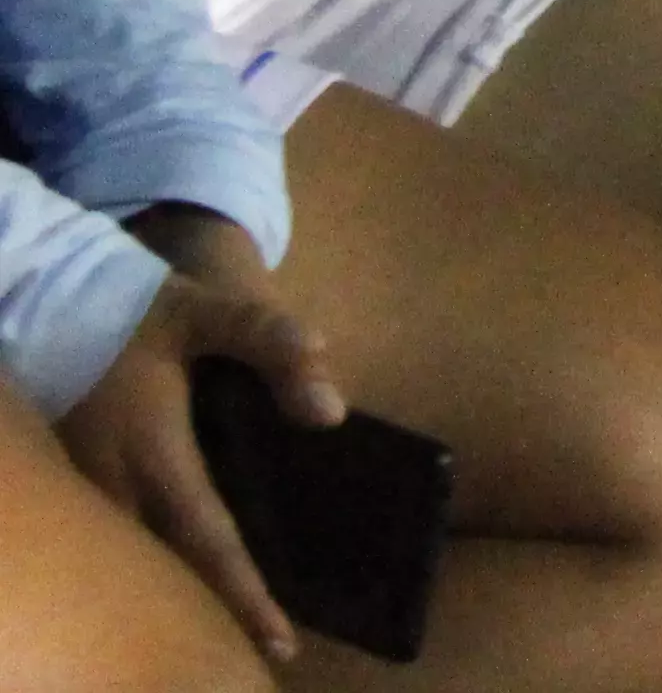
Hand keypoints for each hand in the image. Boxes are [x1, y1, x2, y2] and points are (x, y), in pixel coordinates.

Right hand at [65, 211, 340, 669]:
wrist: (47, 295)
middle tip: (259, 650)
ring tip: (223, 628)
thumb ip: (276, 346)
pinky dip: (141, 566)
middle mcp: (107, 485)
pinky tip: (170, 577)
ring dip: (171, 595)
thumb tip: (329, 412)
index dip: (244, 594)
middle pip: (162, 572)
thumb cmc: (139, 308)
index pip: (207, 542)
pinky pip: (107, 541)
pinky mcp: (65, 484)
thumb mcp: (212, 312)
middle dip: (209, 613)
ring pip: (127, 564)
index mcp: (152, 454)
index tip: (279, 642)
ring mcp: (77, 489)